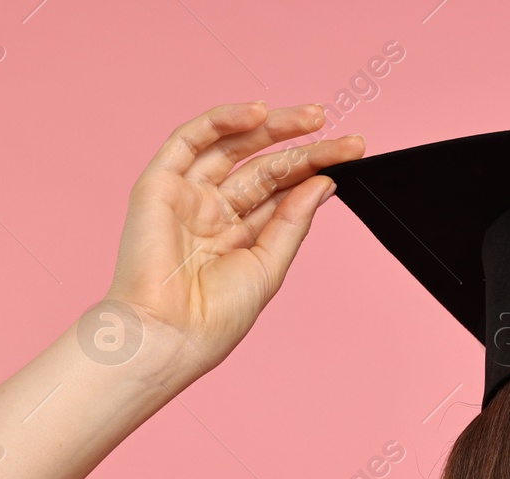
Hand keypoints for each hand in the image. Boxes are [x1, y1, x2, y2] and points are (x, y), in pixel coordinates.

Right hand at [102, 101, 364, 385]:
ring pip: (232, 146)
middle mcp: (211, 212)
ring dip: (272, 127)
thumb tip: (324, 182)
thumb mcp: (269, 264)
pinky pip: (189, 140)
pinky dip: (222, 121)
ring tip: (314, 118)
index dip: (315, 171)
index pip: (281, 191)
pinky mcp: (158, 185)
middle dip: (303, 147)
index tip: (352, 157)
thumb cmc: (214, 316)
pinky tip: (258, 112)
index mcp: (237, 236)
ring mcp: (185, 196)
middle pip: (263, 166)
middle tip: (345, 138)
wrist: (169, 335)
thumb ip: (293, 220)